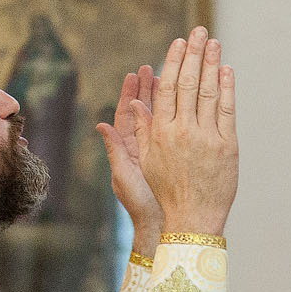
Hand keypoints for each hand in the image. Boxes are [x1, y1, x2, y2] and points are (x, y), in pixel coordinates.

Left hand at [96, 66, 162, 251]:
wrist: (163, 224)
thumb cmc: (141, 205)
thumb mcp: (124, 176)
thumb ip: (114, 151)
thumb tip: (101, 124)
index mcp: (128, 148)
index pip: (127, 114)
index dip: (130, 93)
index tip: (135, 73)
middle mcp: (143, 146)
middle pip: (144, 111)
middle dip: (148, 88)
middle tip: (154, 67)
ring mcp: (160, 151)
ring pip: (162, 119)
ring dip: (166, 99)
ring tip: (171, 77)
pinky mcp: (175, 157)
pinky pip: (177, 132)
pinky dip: (180, 116)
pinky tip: (188, 102)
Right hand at [135, 27, 238, 237]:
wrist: (192, 219)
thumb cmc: (165, 193)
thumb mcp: (144, 163)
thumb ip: (137, 132)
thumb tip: (127, 107)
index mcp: (160, 131)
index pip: (167, 87)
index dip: (173, 62)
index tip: (179, 44)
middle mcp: (182, 130)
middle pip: (188, 83)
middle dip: (194, 54)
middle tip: (199, 31)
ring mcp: (206, 137)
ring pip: (209, 92)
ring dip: (212, 64)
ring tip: (215, 43)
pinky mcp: (227, 147)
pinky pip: (227, 111)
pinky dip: (227, 88)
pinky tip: (228, 71)